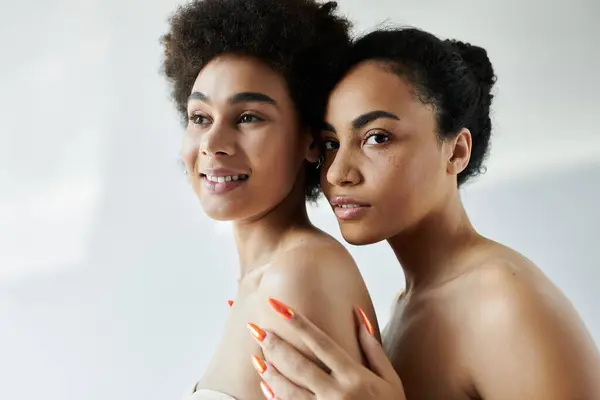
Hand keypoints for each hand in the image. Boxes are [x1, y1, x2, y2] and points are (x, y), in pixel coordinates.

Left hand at [247, 298, 405, 398]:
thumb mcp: (390, 380)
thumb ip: (373, 348)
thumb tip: (357, 314)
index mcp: (355, 377)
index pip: (321, 343)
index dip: (298, 323)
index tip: (279, 306)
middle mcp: (337, 393)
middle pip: (298, 364)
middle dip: (274, 345)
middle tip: (256, 328)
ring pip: (288, 389)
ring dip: (270, 371)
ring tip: (256, 356)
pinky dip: (275, 397)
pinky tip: (265, 385)